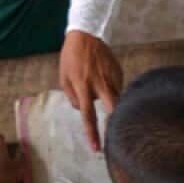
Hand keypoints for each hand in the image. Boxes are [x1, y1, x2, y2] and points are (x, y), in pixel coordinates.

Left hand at [59, 31, 121, 151]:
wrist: (86, 34)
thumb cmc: (71, 57)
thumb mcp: (64, 77)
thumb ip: (72, 96)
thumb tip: (83, 109)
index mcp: (83, 86)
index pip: (88, 115)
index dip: (92, 133)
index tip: (96, 148)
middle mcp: (100, 83)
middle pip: (113, 108)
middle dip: (115, 122)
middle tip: (115, 134)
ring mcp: (112, 77)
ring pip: (117, 98)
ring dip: (112, 103)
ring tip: (103, 93)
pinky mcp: (120, 71)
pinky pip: (118, 87)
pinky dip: (113, 90)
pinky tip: (105, 81)